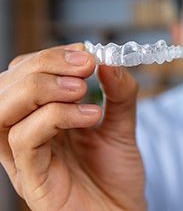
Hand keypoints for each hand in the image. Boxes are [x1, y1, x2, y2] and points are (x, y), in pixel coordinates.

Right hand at [0, 43, 145, 210]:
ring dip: (42, 88)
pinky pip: (24, 139)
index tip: (85, 53)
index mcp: (43, 117)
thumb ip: (119, 94)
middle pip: (8, 86)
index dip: (51, 57)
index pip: (25, 75)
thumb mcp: (121, 125)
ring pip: (3, 110)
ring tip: (82, 88)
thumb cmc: (116, 174)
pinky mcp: (29, 178)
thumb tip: (108, 61)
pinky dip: (56, 117)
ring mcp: (24, 157)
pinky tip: (91, 116)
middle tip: (85, 65)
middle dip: (45, 65)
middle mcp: (27, 133)